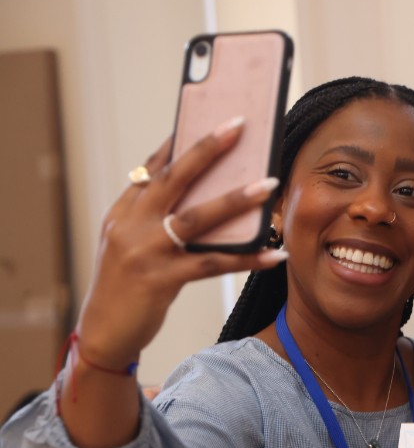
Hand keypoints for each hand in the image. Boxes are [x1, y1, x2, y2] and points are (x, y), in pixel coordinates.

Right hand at [76, 119, 287, 369]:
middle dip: (208, 148)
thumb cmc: (127, 286)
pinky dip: (247, 258)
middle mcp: (131, 224)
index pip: (153, 166)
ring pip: (198, 217)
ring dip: (237, 199)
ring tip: (271, 184)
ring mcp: (145, 251)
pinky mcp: (161, 279)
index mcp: (124, 211)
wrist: (104, 332)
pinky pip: (213, 264)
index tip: (209, 115)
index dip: (180, 140)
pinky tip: (274, 254)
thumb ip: (157, 217)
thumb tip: (207, 194)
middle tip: (239, 126)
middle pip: (174, 177)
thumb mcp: (131, 243)